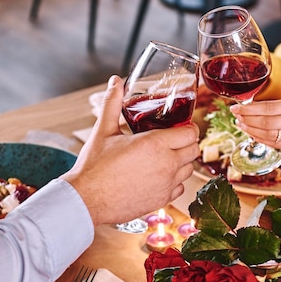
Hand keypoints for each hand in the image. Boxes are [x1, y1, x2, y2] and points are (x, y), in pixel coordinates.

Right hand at [62, 75, 199, 225]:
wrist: (86, 199)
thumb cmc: (94, 165)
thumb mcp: (103, 130)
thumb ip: (113, 102)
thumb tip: (115, 81)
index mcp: (155, 144)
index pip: (190, 132)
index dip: (188, 127)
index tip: (180, 126)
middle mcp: (166, 165)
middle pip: (194, 150)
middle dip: (187, 142)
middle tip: (174, 139)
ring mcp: (166, 185)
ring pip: (189, 170)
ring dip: (182, 161)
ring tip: (166, 157)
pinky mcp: (161, 200)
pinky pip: (180, 188)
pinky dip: (175, 181)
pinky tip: (160, 176)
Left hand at [230, 97, 280, 152]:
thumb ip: (271, 105)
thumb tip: (245, 108)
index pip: (267, 108)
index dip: (249, 109)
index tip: (236, 108)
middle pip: (266, 123)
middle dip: (248, 120)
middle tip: (237, 117)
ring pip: (268, 135)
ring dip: (251, 131)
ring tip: (242, 125)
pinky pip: (274, 144)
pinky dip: (260, 139)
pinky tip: (252, 134)